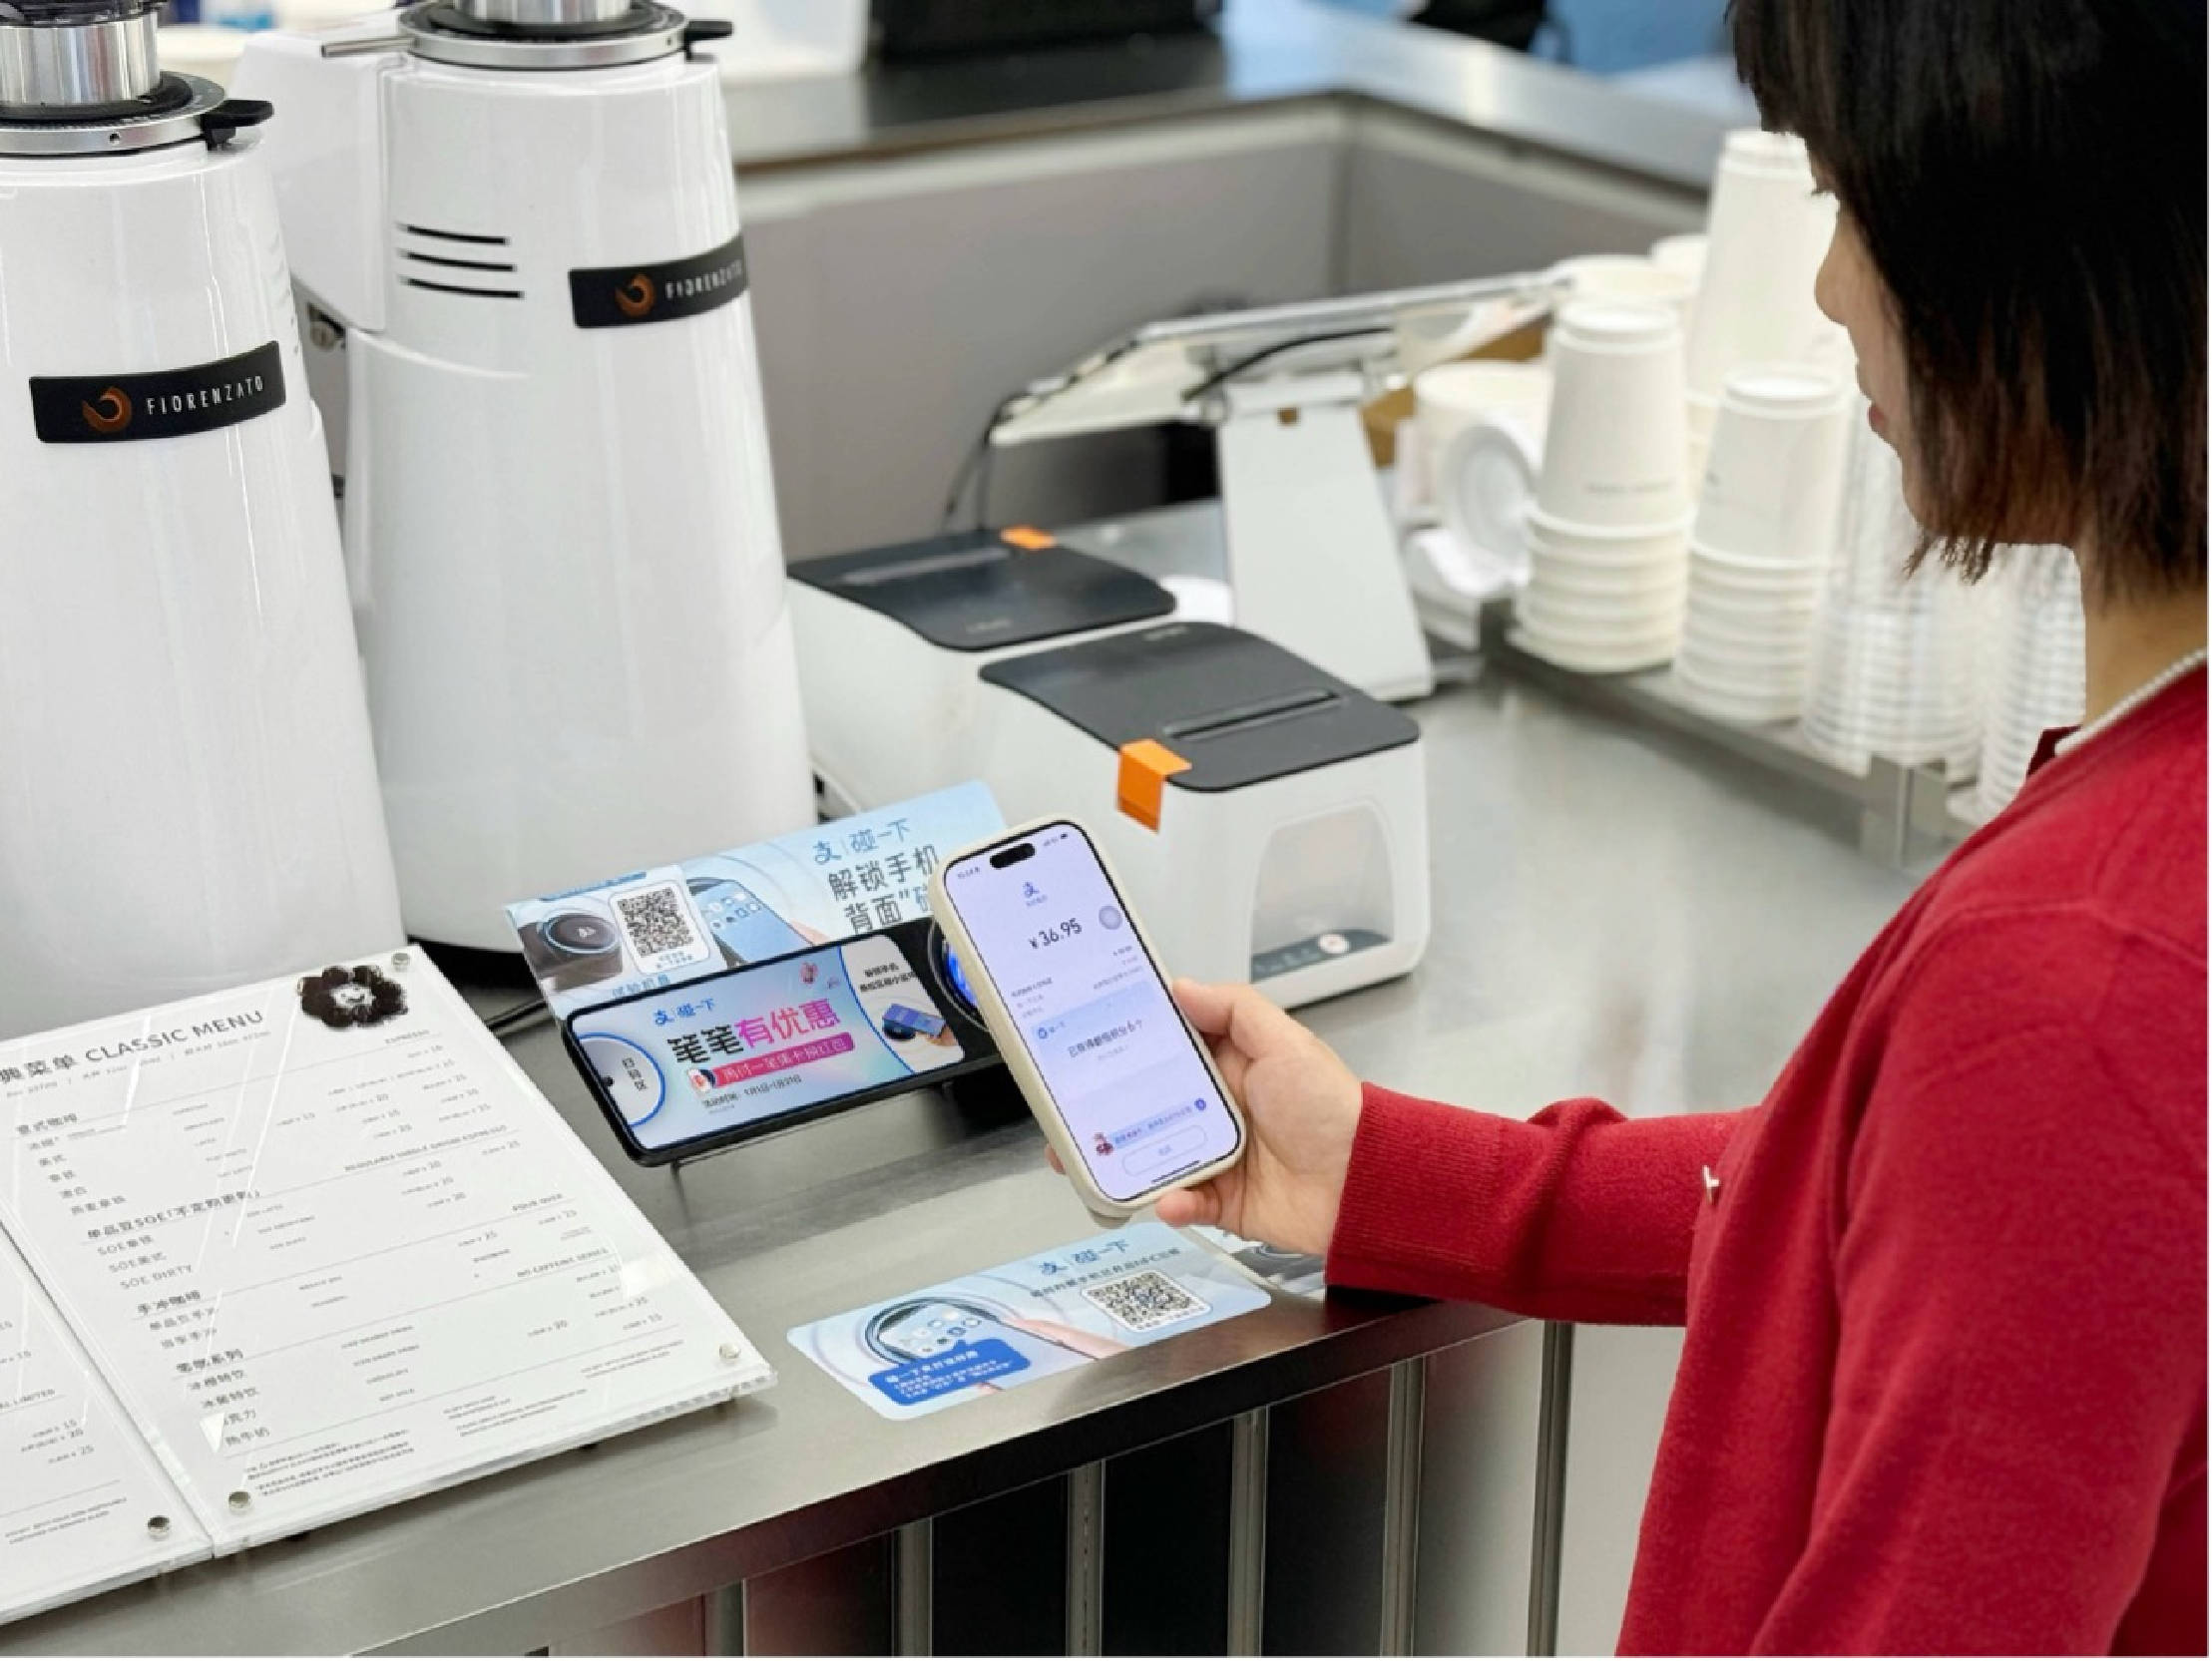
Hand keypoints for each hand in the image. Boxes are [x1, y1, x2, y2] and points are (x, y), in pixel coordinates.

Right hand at [1040, 981, 1361, 1253]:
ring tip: (1096, 1161)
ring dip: (1126, 1161)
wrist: (1365, 1184)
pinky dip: (1172, 1203)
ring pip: (1157, 1156)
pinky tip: (1168, 1198)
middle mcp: (1220, 1110)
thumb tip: (1182, 986)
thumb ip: (1235, 1010)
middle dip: (1112, 1108)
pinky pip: (1186, 1203)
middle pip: (1151, 1106)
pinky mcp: (1225, 1202)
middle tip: (1074, 1107)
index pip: (1172, 1050)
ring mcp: (1220, 1158)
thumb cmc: (1332, 1108)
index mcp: (1232, 1067)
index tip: (1093, 1038)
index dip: (1134, 1044)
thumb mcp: (1286, 1043)